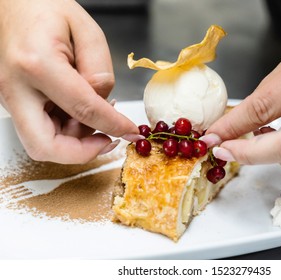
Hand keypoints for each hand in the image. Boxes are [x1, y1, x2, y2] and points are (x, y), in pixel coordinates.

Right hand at [0, 0, 138, 163]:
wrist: (12, 5)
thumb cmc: (45, 8)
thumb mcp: (86, 30)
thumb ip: (99, 70)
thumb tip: (104, 105)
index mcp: (37, 64)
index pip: (84, 109)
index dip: (113, 125)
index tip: (131, 132)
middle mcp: (16, 88)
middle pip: (45, 146)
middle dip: (82, 152)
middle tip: (107, 141)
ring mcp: (10, 98)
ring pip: (42, 143)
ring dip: (75, 140)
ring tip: (96, 115)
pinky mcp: (14, 102)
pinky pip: (41, 130)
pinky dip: (65, 130)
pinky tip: (80, 112)